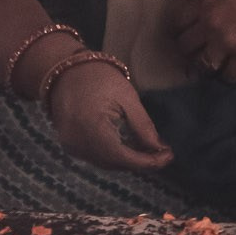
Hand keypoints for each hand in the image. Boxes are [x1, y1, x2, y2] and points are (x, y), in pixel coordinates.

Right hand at [45, 59, 173, 174]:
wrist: (66, 70)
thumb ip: (143, 126)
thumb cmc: (99, 78)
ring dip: (129, 160)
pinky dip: (115, 155)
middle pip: (116, 164)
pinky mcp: (70, 145)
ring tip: (150, 150)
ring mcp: (72, 146)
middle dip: (142, 161)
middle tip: (164, 153)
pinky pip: (96, 157)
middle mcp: (79, 144)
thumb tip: (159, 149)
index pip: (125, 158)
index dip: (149, 161)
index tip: (170, 156)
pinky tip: (130, 146)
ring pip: (107, 163)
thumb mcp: (127, 97)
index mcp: (93, 130)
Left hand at [176, 0, 235, 82]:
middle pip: (185, 47)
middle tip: (196, 54)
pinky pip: (228, 75)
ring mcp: (226, 44)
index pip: (178, 23)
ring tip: (211, 69)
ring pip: (203, 65)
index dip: (180, 31)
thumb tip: (207, 20)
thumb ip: (214, 5)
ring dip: (206, 68)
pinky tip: (232, 73)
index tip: (185, 36)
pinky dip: (228, 76)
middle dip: (189, 52)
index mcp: (205, 4)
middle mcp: (210, 26)